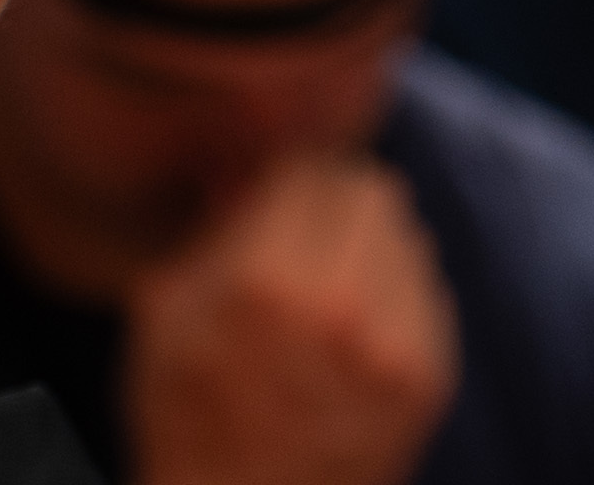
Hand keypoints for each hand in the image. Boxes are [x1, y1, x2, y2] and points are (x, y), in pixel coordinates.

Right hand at [125, 154, 459, 484]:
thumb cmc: (188, 422)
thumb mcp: (161, 321)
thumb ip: (207, 232)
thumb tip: (245, 171)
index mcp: (264, 280)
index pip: (309, 171)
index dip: (289, 182)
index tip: (280, 201)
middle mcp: (340, 302)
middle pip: (372, 191)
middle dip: (339, 205)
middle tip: (312, 237)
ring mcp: (394, 344)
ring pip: (409, 236)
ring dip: (375, 248)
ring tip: (335, 291)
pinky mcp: (429, 378)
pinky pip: (431, 292)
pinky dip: (400, 296)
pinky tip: (361, 332)